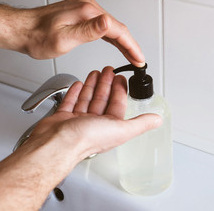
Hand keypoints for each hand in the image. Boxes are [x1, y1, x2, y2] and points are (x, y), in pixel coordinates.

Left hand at [23, 0, 144, 66]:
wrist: (23, 30)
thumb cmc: (38, 37)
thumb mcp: (63, 39)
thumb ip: (88, 32)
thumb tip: (107, 23)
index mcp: (87, 12)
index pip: (118, 30)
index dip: (131, 46)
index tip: (139, 58)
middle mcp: (88, 6)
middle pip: (118, 27)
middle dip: (130, 45)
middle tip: (138, 60)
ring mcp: (85, 9)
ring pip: (112, 27)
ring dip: (123, 42)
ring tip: (131, 56)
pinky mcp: (82, 13)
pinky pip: (103, 25)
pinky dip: (112, 37)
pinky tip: (116, 44)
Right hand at [27, 66, 161, 163]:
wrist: (56, 143)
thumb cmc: (84, 140)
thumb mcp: (121, 129)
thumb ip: (140, 124)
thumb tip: (157, 120)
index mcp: (109, 127)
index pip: (117, 104)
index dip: (120, 90)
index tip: (121, 77)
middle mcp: (94, 124)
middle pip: (102, 99)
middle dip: (106, 84)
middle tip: (108, 70)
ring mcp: (77, 121)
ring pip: (87, 99)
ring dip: (92, 85)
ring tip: (95, 73)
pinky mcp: (63, 118)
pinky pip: (71, 102)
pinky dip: (75, 93)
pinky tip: (79, 85)